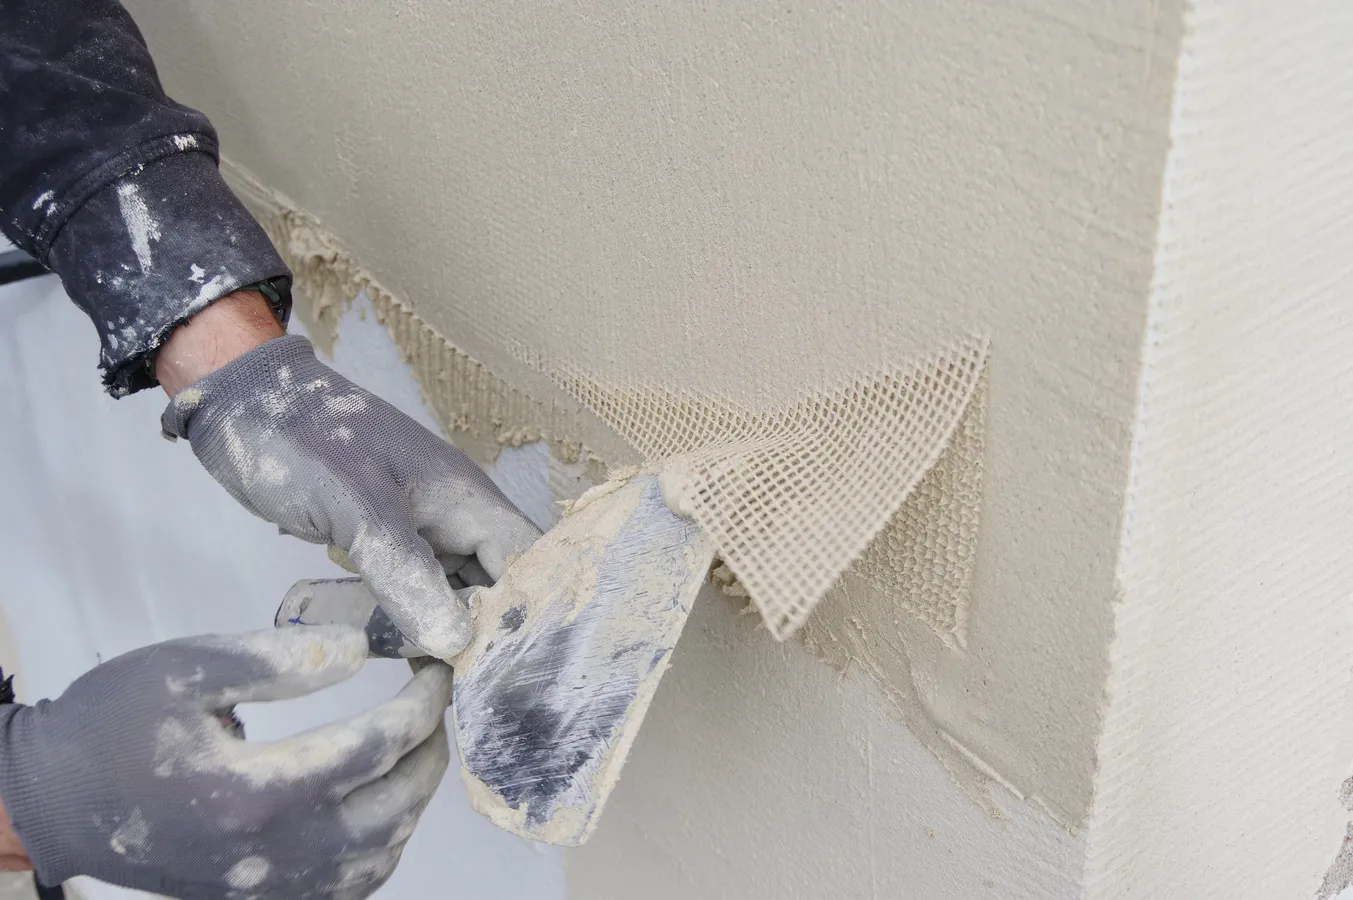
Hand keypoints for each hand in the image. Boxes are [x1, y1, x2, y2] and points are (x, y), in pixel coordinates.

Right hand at [0, 627, 451, 898]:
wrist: (59, 800)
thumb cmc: (115, 723)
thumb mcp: (184, 667)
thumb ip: (276, 658)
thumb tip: (360, 651)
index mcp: (255, 791)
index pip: (375, 747)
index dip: (421, 704)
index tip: (436, 667)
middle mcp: (273, 853)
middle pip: (394, 807)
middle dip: (430, 748)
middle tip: (435, 700)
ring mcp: (272, 887)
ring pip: (383, 854)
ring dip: (414, 796)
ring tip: (417, 741)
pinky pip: (354, 883)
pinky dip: (386, 841)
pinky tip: (383, 797)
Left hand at [157, 294, 541, 658]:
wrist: (243, 405)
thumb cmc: (304, 443)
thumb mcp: (357, 509)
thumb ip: (406, 575)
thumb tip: (457, 644)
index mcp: (468, 500)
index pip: (529, 565)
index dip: (528, 616)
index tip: (506, 672)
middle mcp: (456, 520)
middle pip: (495, 590)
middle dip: (480, 639)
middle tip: (454, 689)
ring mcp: (420, 534)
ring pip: (449, 598)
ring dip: (430, 634)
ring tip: (412, 679)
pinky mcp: (384, 547)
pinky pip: (407, 594)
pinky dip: (392, 621)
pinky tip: (376, 651)